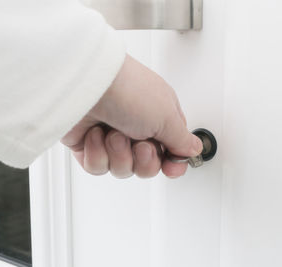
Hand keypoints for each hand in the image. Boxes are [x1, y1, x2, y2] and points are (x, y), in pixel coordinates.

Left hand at [61, 54, 202, 177]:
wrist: (87, 85)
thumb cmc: (128, 91)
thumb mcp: (167, 116)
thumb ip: (182, 139)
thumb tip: (194, 149)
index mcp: (158, 118)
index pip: (170, 151)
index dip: (172, 163)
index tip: (171, 168)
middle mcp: (135, 128)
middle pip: (146, 166)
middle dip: (143, 160)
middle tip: (139, 143)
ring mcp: (110, 137)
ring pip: (121, 169)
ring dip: (118, 154)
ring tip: (114, 133)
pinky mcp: (88, 145)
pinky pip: (97, 167)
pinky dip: (97, 153)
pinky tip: (96, 134)